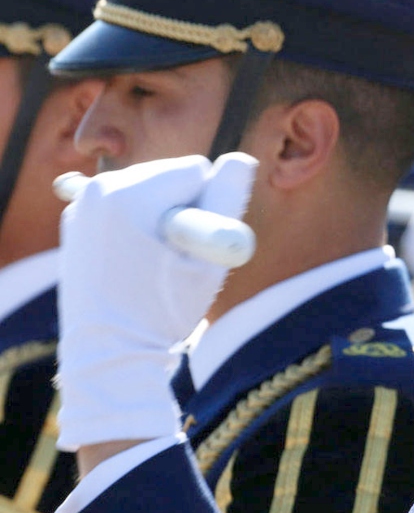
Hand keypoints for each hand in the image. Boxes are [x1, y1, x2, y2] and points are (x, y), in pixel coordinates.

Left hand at [56, 153, 256, 449]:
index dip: (208, 207)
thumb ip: (228, 199)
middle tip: (172, 258)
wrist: (107, 354)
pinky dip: (137, 224)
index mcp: (130, 191)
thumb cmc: (164, 307)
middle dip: (183, 206)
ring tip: (151, 264)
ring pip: (149, 189)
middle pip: (170, 175)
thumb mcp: (211, 255)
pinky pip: (125, 205)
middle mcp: (98, 188)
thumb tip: (238, 158)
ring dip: (160, 216)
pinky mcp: (75, 222)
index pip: (196, 170)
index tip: (191, 247)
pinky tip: (132, 262)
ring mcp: (82, 205)